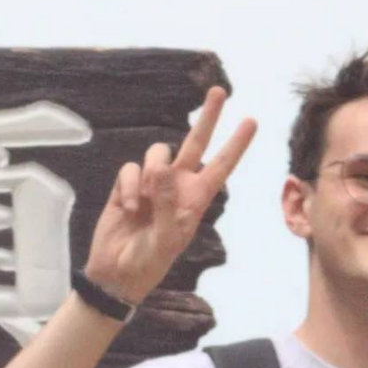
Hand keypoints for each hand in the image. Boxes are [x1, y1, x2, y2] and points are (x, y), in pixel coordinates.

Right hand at [83, 87, 256, 303]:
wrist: (115, 275)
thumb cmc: (147, 263)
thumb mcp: (164, 239)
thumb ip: (166, 204)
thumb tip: (161, 168)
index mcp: (195, 200)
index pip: (220, 167)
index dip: (236, 145)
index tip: (252, 121)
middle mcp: (176, 187)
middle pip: (196, 143)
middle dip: (208, 118)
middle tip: (219, 92)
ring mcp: (151, 185)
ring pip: (158, 153)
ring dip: (153, 168)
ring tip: (144, 197)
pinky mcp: (125, 187)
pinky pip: (130, 169)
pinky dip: (128, 186)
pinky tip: (128, 208)